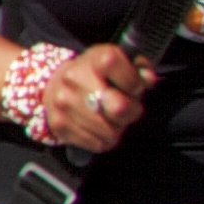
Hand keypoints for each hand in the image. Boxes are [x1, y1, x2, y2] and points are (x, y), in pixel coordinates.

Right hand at [34, 40, 157, 152]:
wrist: (56, 84)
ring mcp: (64, 103)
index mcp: (93, 59)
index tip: (134, 87)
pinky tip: (99, 128)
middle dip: (129, 112)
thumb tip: (147, 79)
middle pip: (118, 107)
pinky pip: (96, 144)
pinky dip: (103, 139)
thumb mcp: (120, 62)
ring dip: (116, 128)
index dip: (132, 80)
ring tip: (110, 118)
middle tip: (125, 108)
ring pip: (109, 131)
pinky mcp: (59, 125)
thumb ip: (139, 69)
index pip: (113, 63)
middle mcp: (74, 79)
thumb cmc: (97, 75)